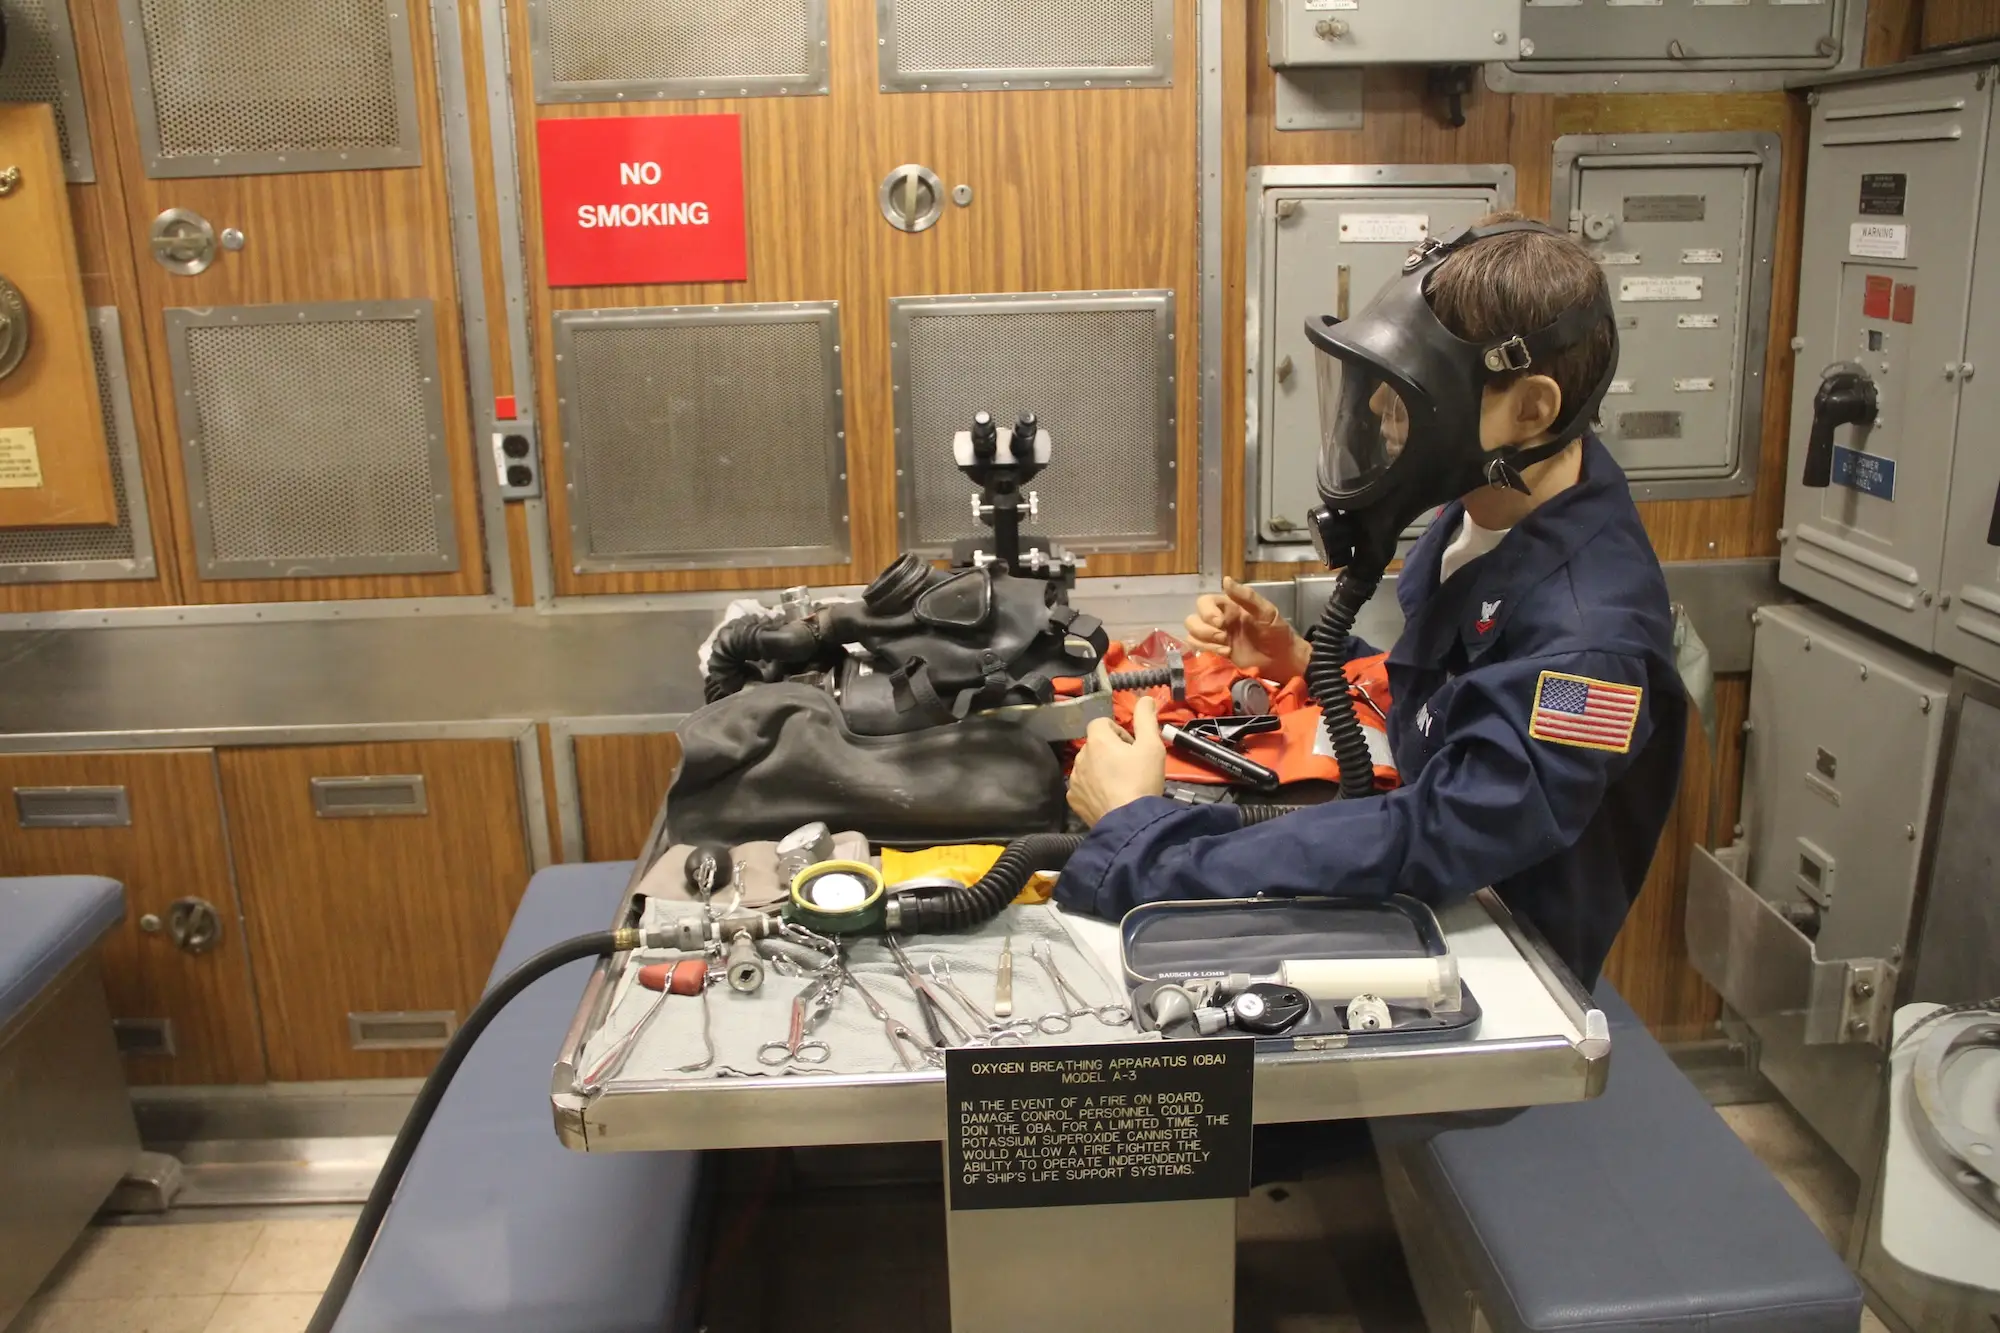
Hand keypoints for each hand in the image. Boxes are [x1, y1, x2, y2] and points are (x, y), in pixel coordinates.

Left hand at [1069, 697, 1166, 826]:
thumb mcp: (1152, 746)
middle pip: (1094, 745)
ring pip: (1087, 765)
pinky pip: (1082, 786)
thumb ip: (1146, 719)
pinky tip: (1109, 798)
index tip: (1132, 747)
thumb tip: (1145, 698)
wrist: (1131, 822)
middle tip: (1130, 767)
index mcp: (1097, 740)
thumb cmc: (1142, 780)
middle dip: (1110, 751)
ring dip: (1100, 769)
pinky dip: (1092, 788)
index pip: (1101, 723)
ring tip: (1121, 785)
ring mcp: (1074, 779)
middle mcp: (1080, 756)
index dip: (1118, 732)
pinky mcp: (1073, 799)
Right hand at [1184, 578, 1311, 681]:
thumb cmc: (1277, 632)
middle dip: (1204, 629)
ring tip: (1226, 648)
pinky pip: (1198, 649)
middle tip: (1223, 637)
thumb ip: (1246, 596)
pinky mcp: (1216, 653)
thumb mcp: (1266, 611)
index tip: (1221, 623)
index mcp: (1228, 607)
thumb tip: (1225, 579)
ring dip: (1205, 641)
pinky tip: (1225, 654)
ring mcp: (1216, 638)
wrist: (1283, 659)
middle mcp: (1219, 620)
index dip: (1207, 612)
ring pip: (1192, 634)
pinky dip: (1207, 651)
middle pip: (1192, 619)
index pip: (1204, 602)